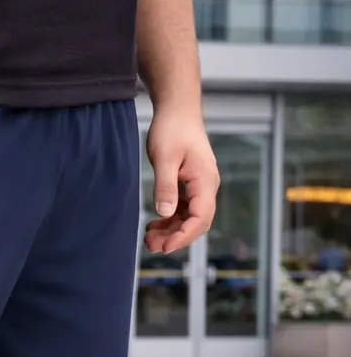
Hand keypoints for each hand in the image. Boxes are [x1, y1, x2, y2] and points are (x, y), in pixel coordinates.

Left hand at [144, 110, 219, 254]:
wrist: (176, 109)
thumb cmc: (172, 128)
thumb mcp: (165, 158)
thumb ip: (165, 186)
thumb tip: (165, 213)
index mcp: (205, 181)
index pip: (201, 218)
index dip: (184, 236)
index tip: (166, 247)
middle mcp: (206, 186)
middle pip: (196, 222)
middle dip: (176, 237)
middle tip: (152, 246)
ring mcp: (199, 186)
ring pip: (188, 218)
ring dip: (171, 230)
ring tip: (149, 239)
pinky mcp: (190, 185)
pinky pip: (183, 209)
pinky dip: (170, 219)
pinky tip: (154, 224)